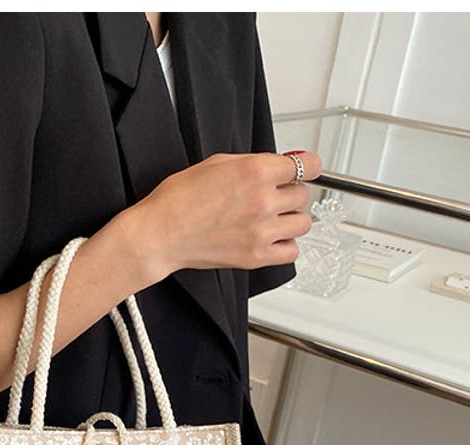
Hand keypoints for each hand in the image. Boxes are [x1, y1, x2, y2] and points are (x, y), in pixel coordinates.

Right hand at [134, 149, 321, 277]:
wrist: (161, 233)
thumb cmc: (178, 199)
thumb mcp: (217, 163)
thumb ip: (254, 163)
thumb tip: (279, 164)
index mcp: (256, 171)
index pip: (308, 165)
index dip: (307, 166)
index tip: (305, 169)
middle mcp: (264, 201)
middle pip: (303, 194)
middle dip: (290, 192)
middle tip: (273, 194)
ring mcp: (262, 231)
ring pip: (302, 223)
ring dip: (290, 218)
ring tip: (273, 218)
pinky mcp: (256, 256)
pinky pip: (292, 251)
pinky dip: (286, 244)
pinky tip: (272, 238)